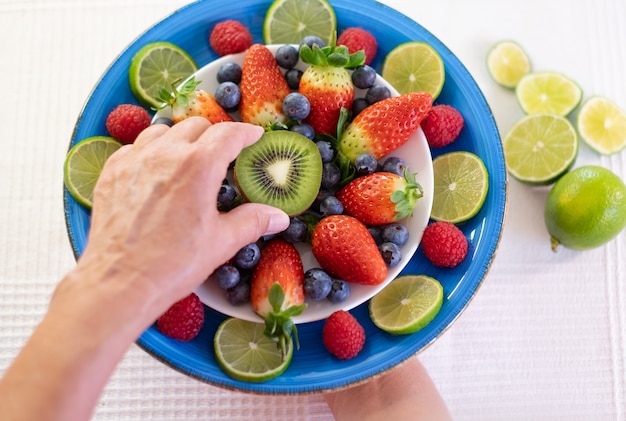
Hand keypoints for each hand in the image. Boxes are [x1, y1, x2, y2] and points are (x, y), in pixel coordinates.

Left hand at [74, 118, 289, 316]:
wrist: (121, 282)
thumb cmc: (173, 263)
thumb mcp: (222, 242)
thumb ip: (253, 221)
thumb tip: (278, 217)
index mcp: (198, 166)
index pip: (228, 134)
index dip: (245, 132)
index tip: (253, 136)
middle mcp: (165, 153)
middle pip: (195, 126)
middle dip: (213, 135)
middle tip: (222, 154)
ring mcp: (134, 160)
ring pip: (162, 130)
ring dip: (179, 139)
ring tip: (186, 158)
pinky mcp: (111, 173)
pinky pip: (134, 148)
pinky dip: (149, 152)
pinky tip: (154, 173)